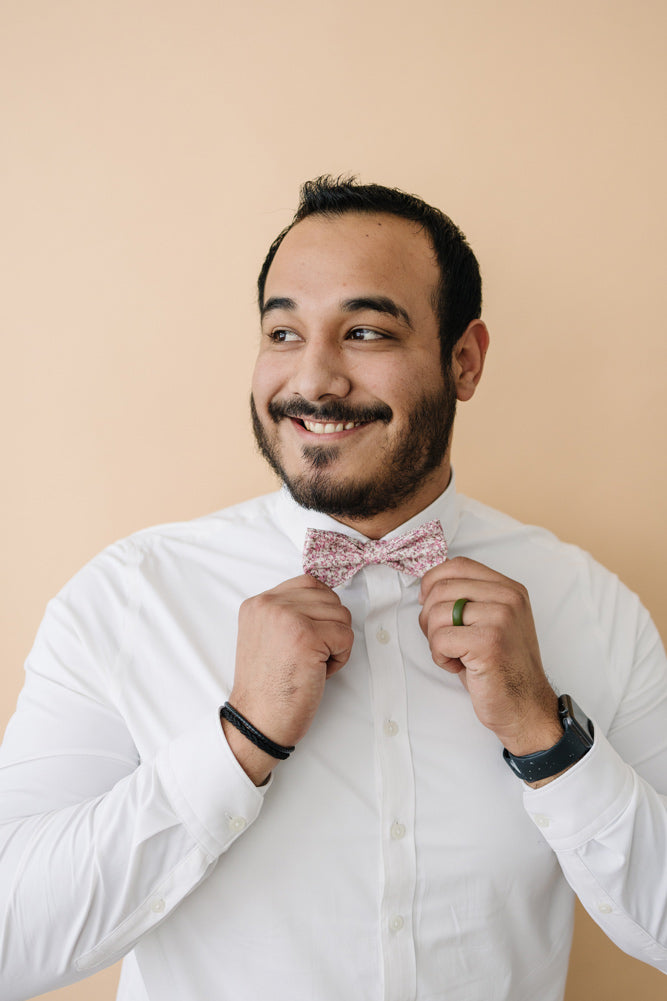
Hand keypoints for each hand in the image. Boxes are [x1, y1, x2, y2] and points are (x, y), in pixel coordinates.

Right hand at [223, 575, 353, 783]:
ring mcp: (287, 617)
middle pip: (329, 598)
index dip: (320, 611)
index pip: (309, 583)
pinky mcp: (306, 635)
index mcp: (258, 603)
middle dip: (329, 628)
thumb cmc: (268, 687)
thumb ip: (288, 613)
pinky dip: (340, 658)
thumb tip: (325, 600)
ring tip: (310, 664)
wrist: (257, 720)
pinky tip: (317, 672)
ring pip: (341, 615)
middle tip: (307, 656)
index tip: (309, 637)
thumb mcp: (266, 636)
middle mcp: (270, 604)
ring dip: (335, 643)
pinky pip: (346, 636)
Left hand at [418, 557, 560, 756]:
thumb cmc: (501, 666)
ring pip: (437, 613)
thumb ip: (469, 598)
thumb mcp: (490, 622)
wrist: (525, 706)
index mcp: (510, 589)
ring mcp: (501, 618)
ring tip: (456, 655)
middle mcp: (509, 598)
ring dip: (435, 640)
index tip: (428, 602)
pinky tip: (459, 666)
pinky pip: (440, 639)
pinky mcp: (488, 642)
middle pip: (442, 588)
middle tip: (444, 640)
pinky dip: (440, 657)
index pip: (458, 565)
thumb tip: (428, 586)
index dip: (433, 580)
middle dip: (430, 617)